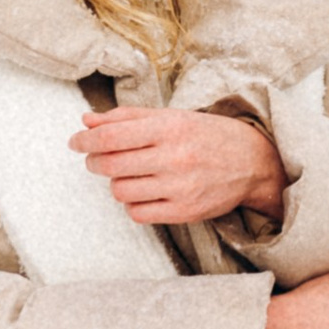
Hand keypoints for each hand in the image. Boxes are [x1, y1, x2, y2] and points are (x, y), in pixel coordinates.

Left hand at [71, 104, 284, 230]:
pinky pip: (137, 213)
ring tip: (128, 174)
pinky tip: (144, 191)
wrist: (253, 162)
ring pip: (120, 191)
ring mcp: (179, 187)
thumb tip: (86, 120)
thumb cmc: (206, 135)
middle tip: (96, 158)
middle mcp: (174, 157)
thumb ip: (127, 117)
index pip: (111, 136)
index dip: (85, 140)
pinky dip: (133, 202)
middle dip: (94, 161)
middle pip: (110, 165)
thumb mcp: (171, 116)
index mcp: (170, 127)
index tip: (75, 142)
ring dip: (115, 182)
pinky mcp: (184, 212)